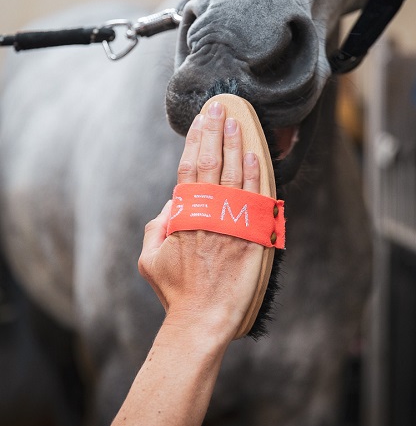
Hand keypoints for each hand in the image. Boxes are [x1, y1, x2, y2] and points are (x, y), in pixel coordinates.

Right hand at [139, 101, 262, 342]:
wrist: (203, 318)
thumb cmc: (176, 291)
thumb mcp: (150, 258)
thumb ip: (157, 226)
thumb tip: (172, 204)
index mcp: (184, 215)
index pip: (189, 167)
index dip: (196, 141)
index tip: (201, 120)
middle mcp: (208, 212)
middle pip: (212, 163)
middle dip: (215, 132)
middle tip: (220, 107)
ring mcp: (232, 222)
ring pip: (236, 174)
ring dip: (236, 145)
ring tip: (238, 121)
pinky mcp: (252, 235)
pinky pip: (256, 198)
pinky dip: (256, 174)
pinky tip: (256, 154)